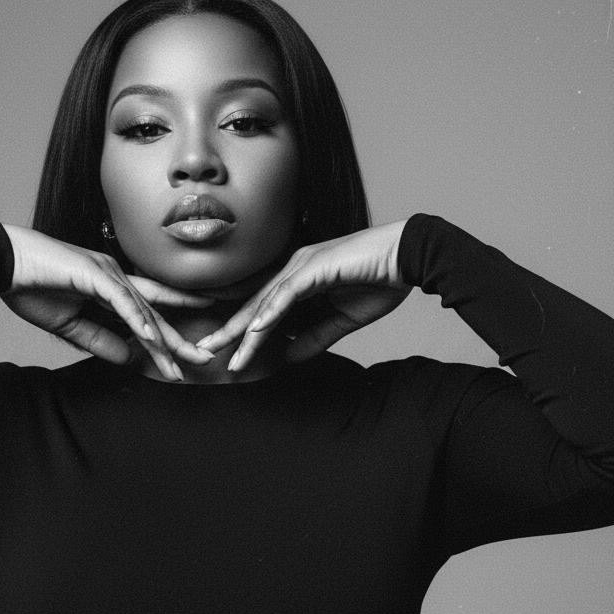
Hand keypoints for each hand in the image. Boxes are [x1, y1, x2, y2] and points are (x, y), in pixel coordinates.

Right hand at [0, 225, 213, 380]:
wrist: (1, 262)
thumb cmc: (30, 287)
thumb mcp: (69, 324)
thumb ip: (99, 339)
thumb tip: (129, 358)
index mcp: (110, 286)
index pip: (148, 311)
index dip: (170, 330)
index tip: (190, 350)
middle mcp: (115, 276)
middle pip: (155, 312)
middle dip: (179, 338)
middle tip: (205, 358)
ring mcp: (107, 272)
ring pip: (142, 310)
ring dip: (162, 339)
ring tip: (181, 362)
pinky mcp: (93, 273)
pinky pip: (121, 300)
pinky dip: (138, 320)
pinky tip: (153, 339)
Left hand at [195, 222, 410, 371]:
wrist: (409, 257)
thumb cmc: (380, 282)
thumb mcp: (342, 320)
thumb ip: (315, 337)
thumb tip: (289, 357)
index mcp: (298, 280)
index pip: (262, 309)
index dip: (241, 330)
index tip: (224, 352)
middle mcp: (293, 270)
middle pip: (254, 305)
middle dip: (229, 331)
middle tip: (205, 351)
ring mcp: (302, 266)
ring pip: (265, 303)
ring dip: (244, 329)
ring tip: (226, 352)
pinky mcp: (316, 267)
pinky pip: (287, 293)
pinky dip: (270, 312)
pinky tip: (256, 330)